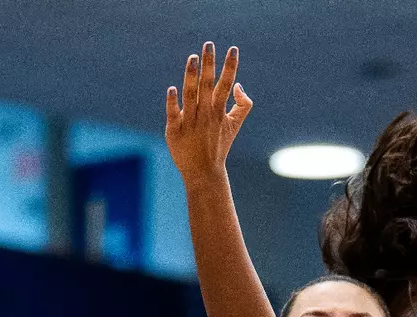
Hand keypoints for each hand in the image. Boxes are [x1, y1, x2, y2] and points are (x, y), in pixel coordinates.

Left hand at [165, 42, 252, 183]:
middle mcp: (205, 114)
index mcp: (219, 111)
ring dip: (191, 76)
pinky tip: (172, 88)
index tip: (233, 49)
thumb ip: (243, 104)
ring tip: (193, 57)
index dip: (231, 67)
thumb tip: (239, 84)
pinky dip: (173, 102)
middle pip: (207, 85)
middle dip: (209, 64)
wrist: (204, 172)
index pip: (226, 84)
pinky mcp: (174, 130)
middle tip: (209, 44)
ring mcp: (189, 122)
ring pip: (190, 96)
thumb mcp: (235, 124)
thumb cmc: (218, 145)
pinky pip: (173, 113)